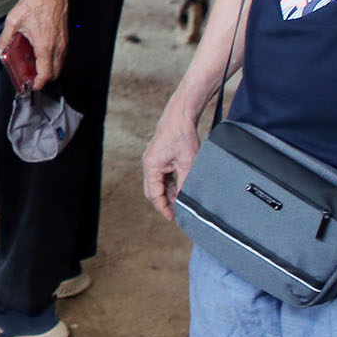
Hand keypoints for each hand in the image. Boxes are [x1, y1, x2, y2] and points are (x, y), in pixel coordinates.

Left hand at [0, 0, 69, 87]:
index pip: (46, 73)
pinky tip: (41, 54)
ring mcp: (64, 41)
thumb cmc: (34, 2)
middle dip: (44, 78)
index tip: (31, 85)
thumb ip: (5, 39)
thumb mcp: (14, 20)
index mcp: (44, 45)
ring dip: (49, 69)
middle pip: (54, 72)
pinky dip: (53, 59)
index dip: (39, 83)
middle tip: (31, 77)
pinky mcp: (65, 36)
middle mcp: (57, 46)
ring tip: (35, 67)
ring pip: (59, 64)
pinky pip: (61, 54)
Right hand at [142, 103, 202, 219]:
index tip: (172, 218)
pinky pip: (161, 177)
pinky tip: (180, 190)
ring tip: (181, 203)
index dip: (163, 208)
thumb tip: (188, 200)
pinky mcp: (159, 159)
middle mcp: (148, 165)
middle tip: (176, 213)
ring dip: (168, 194)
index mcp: (151, 167)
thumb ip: (185, 183)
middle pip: (152, 191)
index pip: (154, 194)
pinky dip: (169, 185)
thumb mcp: (188, 163)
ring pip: (158, 185)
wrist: (179, 117)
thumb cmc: (182, 137)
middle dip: (164, 203)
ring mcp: (152, 162)